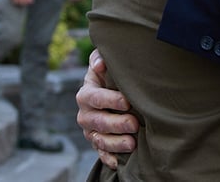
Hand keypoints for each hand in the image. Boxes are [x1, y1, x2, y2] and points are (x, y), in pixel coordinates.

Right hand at [76, 49, 138, 168]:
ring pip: (99, 140)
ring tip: (132, 143)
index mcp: (86, 94)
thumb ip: (100, 58)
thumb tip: (100, 63)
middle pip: (98, 122)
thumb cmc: (110, 74)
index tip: (127, 101)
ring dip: (115, 143)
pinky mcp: (98, 144)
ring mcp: (91, 131)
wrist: (110, 90)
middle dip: (116, 124)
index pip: (94, 98)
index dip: (109, 100)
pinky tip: (119, 162)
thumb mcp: (103, 62)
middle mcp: (85, 114)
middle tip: (134, 123)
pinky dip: (109, 158)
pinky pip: (101, 154)